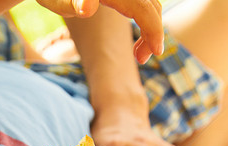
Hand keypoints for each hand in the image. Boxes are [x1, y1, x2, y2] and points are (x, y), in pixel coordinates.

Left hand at [35, 0, 163, 62]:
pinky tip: (133, 35)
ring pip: (148, 5)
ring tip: (138, 54)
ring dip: (149, 27)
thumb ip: (71, 4)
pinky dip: (143, 19)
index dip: (154, 30)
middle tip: (140, 59)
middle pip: (151, 6)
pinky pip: (141, 3)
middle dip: (153, 33)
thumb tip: (88, 8)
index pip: (144, 8)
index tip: (156, 53)